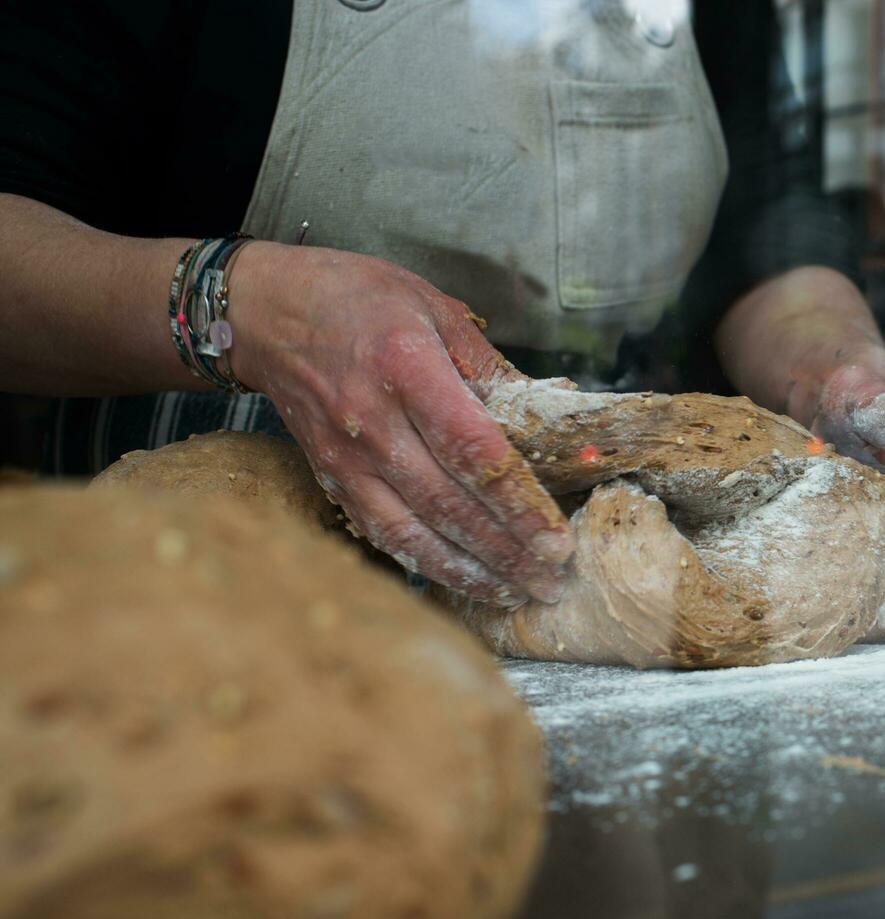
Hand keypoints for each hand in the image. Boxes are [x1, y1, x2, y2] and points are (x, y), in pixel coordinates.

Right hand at [227, 243, 572, 605]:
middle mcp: (373, 421)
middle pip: (449, 503)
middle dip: (507, 551)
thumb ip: (494, 370)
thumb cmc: (358, 300)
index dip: (517, 501)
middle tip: (552, 581)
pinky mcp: (330, 479)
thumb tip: (556, 412)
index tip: (555, 537)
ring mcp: (346, 457)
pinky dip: (426, 563)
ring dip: (471, 571)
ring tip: (519, 591)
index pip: (473, 451)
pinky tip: (464, 579)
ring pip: (414, 532)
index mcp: (407, 368)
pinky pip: (382, 534)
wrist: (267, 311)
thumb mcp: (437, 311)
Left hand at [809, 363, 884, 636]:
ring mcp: (881, 536)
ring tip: (806, 632)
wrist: (828, 391)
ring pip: (871, 589)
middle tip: (829, 639)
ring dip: (846, 613)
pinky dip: (823, 592)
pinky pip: (843, 575)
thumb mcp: (865, 393)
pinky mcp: (851, 538)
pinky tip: (790, 604)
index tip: (878, 625)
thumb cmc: (855, 392)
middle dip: (872, 620)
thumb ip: (883, 407)